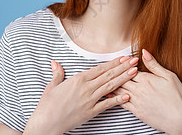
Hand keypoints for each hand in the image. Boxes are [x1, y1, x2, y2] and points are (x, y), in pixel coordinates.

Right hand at [23, 56, 138, 134]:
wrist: (46, 123)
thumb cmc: (47, 105)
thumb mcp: (51, 86)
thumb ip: (57, 73)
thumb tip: (55, 63)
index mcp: (78, 79)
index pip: (100, 68)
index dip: (113, 62)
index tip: (123, 57)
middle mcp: (86, 88)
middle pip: (108, 75)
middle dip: (123, 67)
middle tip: (135, 60)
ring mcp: (90, 100)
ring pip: (110, 87)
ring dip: (124, 78)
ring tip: (134, 72)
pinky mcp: (91, 112)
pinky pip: (107, 105)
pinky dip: (118, 100)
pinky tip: (128, 96)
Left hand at [109, 49, 181, 134]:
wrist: (181, 120)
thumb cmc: (178, 98)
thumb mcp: (169, 77)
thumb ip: (154, 65)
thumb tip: (144, 52)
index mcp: (147, 79)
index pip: (130, 69)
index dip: (124, 64)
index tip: (120, 60)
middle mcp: (139, 90)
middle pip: (122, 78)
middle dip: (115, 73)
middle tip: (108, 68)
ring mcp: (137, 101)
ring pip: (120, 90)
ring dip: (112, 84)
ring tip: (104, 79)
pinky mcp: (137, 112)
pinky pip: (122, 103)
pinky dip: (114, 97)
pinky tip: (109, 94)